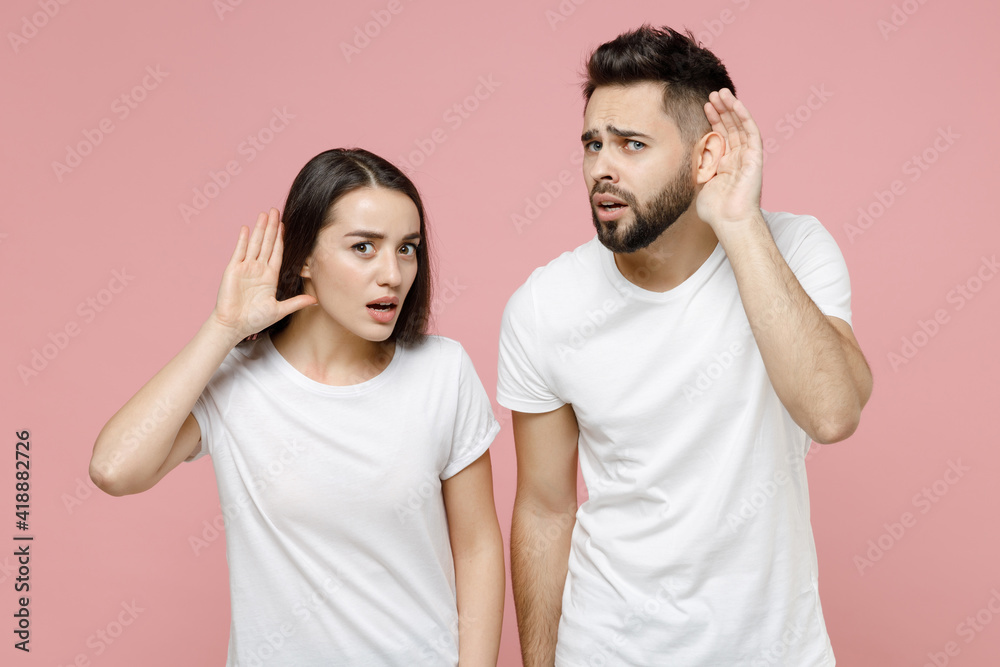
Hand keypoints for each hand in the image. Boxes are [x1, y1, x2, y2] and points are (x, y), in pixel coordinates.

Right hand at [210, 208, 316, 339]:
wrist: (234, 326)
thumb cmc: (254, 320)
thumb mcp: (279, 310)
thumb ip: (296, 302)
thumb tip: (316, 301)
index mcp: (270, 277)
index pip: (277, 252)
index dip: (281, 239)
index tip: (286, 225)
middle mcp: (258, 269)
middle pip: (267, 244)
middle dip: (272, 227)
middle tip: (276, 210)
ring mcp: (245, 268)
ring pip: (255, 244)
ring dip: (260, 229)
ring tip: (264, 214)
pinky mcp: (233, 270)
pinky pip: (239, 251)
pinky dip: (243, 240)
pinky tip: (247, 228)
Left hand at [695, 89, 763, 231]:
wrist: (729, 220)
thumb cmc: (714, 210)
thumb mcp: (699, 183)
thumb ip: (695, 168)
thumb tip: (679, 158)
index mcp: (724, 163)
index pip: (720, 135)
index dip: (713, 120)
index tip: (703, 106)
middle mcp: (737, 157)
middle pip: (730, 127)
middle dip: (721, 110)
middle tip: (712, 94)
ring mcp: (747, 157)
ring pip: (740, 126)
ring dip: (731, 108)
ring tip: (721, 93)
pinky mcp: (755, 157)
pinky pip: (751, 132)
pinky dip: (744, 117)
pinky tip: (735, 104)